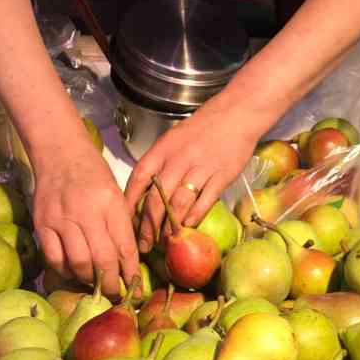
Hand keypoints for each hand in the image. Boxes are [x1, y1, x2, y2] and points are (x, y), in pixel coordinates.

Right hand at [32, 138, 138, 296]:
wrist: (59, 151)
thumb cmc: (93, 175)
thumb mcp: (116, 195)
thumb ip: (121, 227)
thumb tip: (127, 265)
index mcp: (110, 204)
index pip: (125, 248)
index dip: (130, 274)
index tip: (134, 291)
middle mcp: (86, 212)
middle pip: (103, 261)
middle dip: (111, 284)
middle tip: (115, 294)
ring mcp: (62, 219)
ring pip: (79, 263)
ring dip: (89, 280)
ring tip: (95, 284)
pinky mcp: (42, 224)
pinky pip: (55, 258)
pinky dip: (66, 271)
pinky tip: (73, 272)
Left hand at [125, 103, 258, 252]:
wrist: (236, 114)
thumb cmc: (200, 130)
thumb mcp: (172, 141)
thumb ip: (159, 166)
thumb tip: (143, 196)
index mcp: (163, 149)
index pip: (139, 178)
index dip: (129, 203)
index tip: (124, 223)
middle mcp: (179, 159)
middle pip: (157, 198)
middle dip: (148, 226)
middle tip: (144, 245)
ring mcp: (201, 168)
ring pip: (179, 203)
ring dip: (170, 226)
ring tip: (165, 242)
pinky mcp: (222, 176)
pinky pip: (205, 201)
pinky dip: (195, 216)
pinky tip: (187, 227)